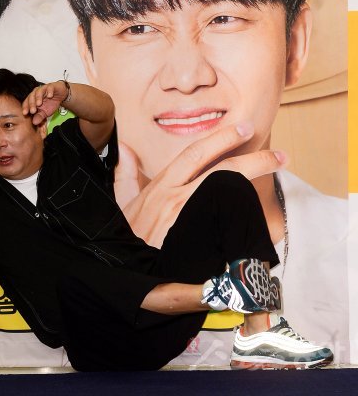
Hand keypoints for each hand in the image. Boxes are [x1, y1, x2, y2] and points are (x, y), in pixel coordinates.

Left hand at [22, 81, 68, 125]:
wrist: (61, 95)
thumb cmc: (51, 103)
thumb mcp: (46, 112)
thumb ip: (40, 117)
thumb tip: (35, 123)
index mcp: (33, 99)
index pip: (27, 102)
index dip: (25, 108)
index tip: (25, 114)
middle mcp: (36, 92)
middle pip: (31, 97)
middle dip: (31, 104)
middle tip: (33, 111)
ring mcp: (44, 88)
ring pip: (39, 92)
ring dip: (38, 97)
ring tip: (39, 104)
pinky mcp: (51, 86)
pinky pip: (49, 88)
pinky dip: (49, 91)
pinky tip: (50, 96)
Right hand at [115, 122, 286, 247]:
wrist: (123, 271)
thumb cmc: (125, 239)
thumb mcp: (121, 203)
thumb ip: (125, 175)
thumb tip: (125, 150)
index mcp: (161, 186)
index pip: (195, 153)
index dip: (222, 138)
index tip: (244, 129)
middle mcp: (177, 198)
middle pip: (222, 170)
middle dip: (255, 158)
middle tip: (279, 155)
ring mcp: (189, 219)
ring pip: (230, 193)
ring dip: (259, 183)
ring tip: (280, 179)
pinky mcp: (197, 242)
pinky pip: (228, 225)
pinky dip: (248, 217)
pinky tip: (267, 216)